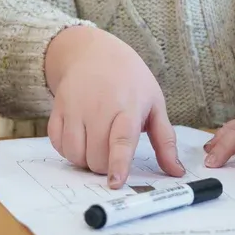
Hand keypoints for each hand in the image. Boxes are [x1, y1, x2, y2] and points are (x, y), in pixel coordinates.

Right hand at [44, 26, 183, 188]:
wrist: (94, 52)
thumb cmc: (130, 79)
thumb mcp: (155, 103)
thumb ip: (165, 140)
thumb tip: (176, 171)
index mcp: (127, 106)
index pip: (121, 140)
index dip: (118, 164)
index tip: (115, 182)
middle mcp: (98, 107)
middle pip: (96, 156)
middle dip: (104, 166)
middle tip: (111, 153)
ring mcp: (75, 107)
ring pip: (75, 154)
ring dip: (85, 160)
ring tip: (96, 147)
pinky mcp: (57, 108)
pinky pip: (58, 144)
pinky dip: (68, 150)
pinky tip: (79, 139)